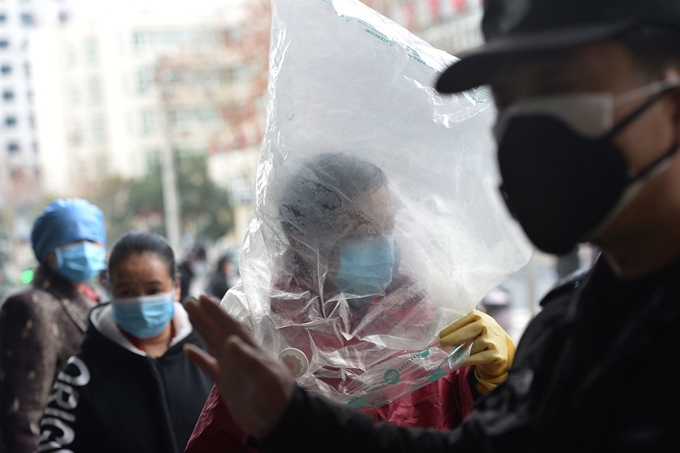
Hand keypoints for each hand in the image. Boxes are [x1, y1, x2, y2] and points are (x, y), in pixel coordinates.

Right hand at [183, 295, 294, 438]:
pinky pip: (209, 367)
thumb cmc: (277, 396)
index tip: (203, 298)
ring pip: (213, 343)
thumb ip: (248, 359)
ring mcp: (232, 368)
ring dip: (201, 329)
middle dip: (205, 315)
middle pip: (218, 330)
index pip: (231, 326)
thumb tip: (230, 340)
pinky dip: (199, 359)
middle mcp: (239, 355)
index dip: (217, 312)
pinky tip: (188, 350)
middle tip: (189, 300)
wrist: (278, 420)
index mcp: (250, 349)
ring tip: (189, 315)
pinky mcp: (226, 383)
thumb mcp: (266, 376)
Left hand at [439, 309, 514, 392]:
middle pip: (470, 330)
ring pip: (475, 346)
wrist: (500, 348)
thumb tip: (442, 336)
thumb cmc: (480, 336)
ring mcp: (494, 339)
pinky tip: (459, 362)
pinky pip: (480, 357)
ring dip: (462, 351)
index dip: (451, 329)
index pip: (464, 321)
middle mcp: (489, 325)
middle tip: (442, 343)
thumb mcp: (472, 327)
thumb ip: (460, 328)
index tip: (440, 336)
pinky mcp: (497, 353)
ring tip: (451, 355)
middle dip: (455, 337)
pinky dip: (469, 360)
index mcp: (479, 316)